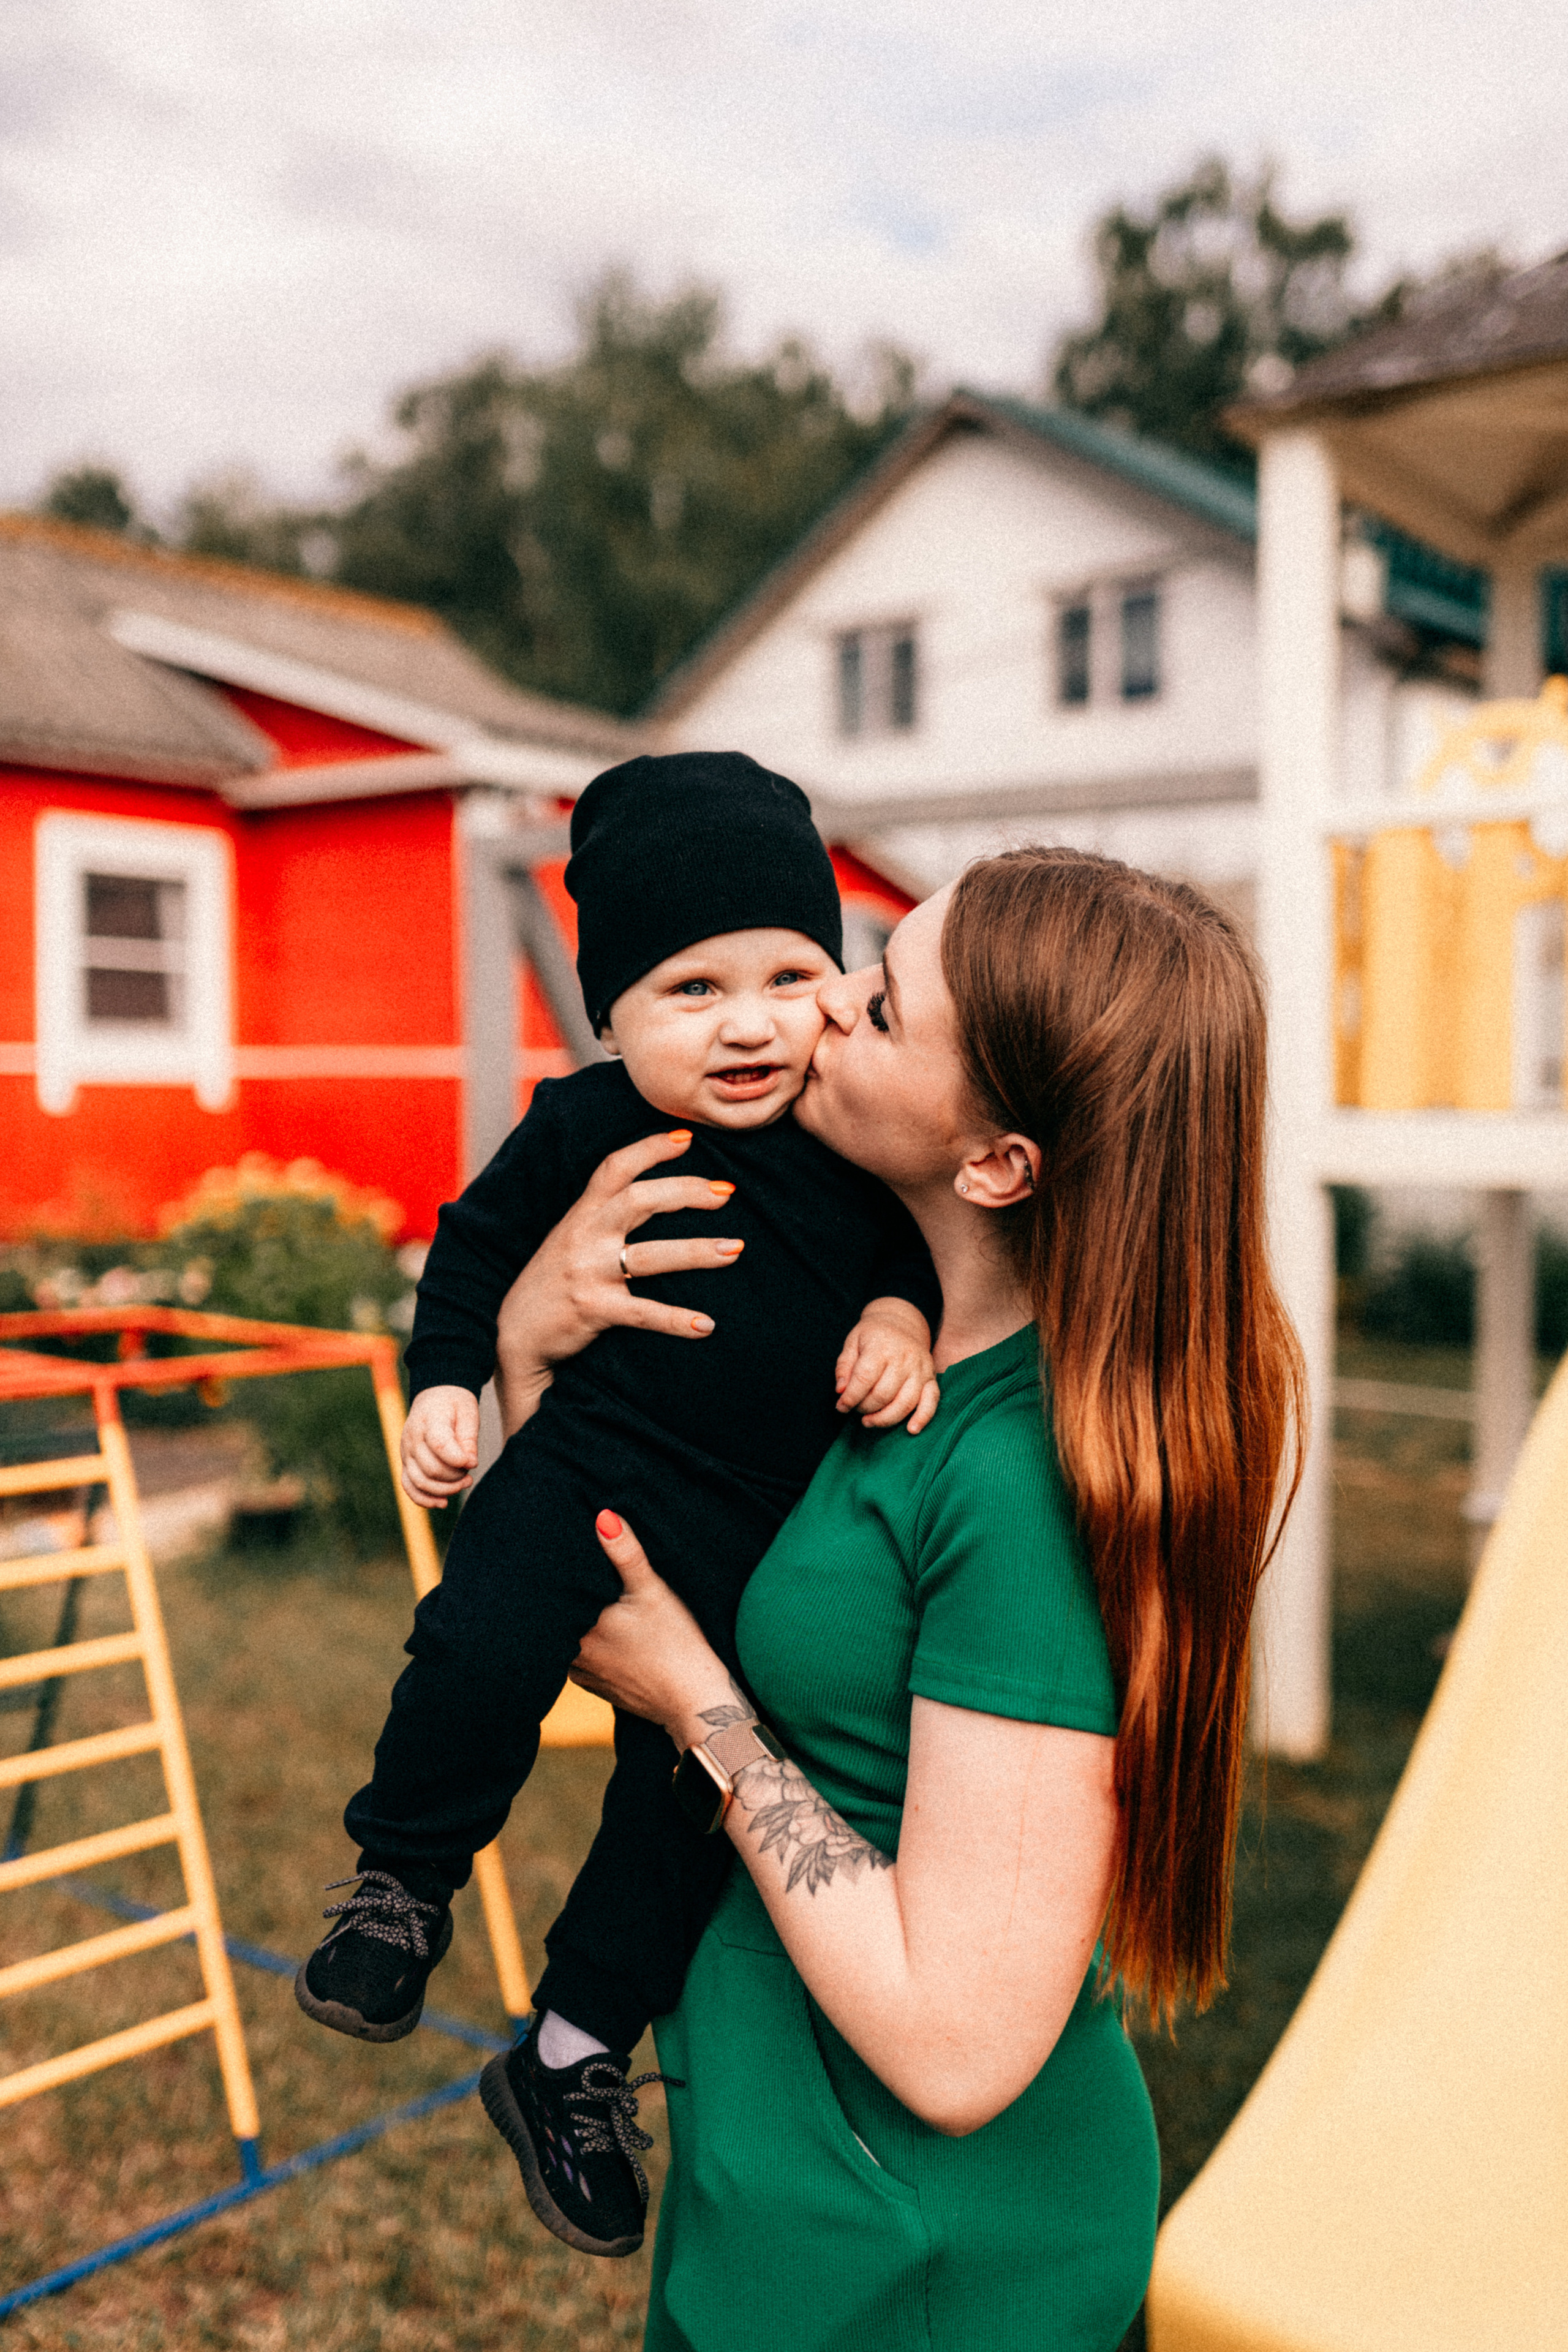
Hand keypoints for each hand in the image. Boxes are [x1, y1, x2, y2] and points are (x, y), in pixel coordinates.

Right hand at [401, 1384, 479, 1507]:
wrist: (435, 1397)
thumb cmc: (455, 1405)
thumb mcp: (468, 1413)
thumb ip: (469, 1438)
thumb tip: (470, 1464)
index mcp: (430, 1420)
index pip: (439, 1445)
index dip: (457, 1459)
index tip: (472, 1462)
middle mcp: (413, 1438)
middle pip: (432, 1469)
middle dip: (456, 1477)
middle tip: (470, 1472)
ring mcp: (406, 1452)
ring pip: (421, 1481)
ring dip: (445, 1489)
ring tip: (464, 1482)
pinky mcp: (406, 1462)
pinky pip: (409, 1486)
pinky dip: (424, 1499)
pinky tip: (443, 1502)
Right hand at [493, 1130, 745, 1435]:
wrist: (514, 1333)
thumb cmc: (554, 1280)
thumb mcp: (571, 1236)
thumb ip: (604, 1214)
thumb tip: (654, 1196)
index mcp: (581, 1214)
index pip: (614, 1168)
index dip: (650, 1148)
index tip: (688, 1139)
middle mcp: (584, 1236)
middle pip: (639, 1200)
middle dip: (686, 1192)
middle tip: (725, 1193)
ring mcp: (588, 1273)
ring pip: (652, 1255)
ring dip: (697, 1251)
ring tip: (735, 1250)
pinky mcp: (593, 1310)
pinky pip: (644, 1313)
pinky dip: (678, 1320)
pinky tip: (707, 1326)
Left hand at [570, 1511, 735, 1747]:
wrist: (695, 1700)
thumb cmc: (676, 1643)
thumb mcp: (652, 1590)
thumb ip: (626, 1553)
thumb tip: (602, 1517)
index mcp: (581, 1627)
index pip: (556, 1598)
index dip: (556, 1579)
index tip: (558, 1562)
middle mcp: (574, 1655)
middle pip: (559, 1621)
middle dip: (567, 1602)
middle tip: (573, 1581)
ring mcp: (586, 1676)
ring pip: (568, 1643)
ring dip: (574, 1628)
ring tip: (587, 1607)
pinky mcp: (601, 1689)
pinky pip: (582, 1663)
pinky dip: (588, 1650)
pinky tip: (604, 1639)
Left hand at [835, 1299, 939, 1431]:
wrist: (902, 1323)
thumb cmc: (873, 1335)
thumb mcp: (852, 1342)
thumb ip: (844, 1367)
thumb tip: (841, 1392)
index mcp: (882, 1347)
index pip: (864, 1378)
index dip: (850, 1398)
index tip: (841, 1407)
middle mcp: (904, 1358)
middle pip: (883, 1394)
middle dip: (865, 1408)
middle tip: (856, 1409)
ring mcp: (921, 1369)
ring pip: (905, 1403)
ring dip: (885, 1419)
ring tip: (869, 1421)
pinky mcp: (932, 1377)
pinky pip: (931, 1401)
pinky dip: (922, 1418)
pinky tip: (911, 1429)